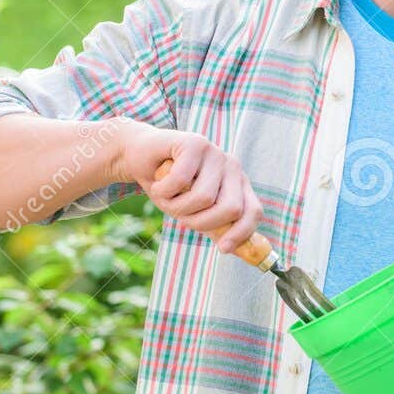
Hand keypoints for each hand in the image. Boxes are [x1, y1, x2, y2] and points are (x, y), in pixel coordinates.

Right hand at [108, 121, 263, 253]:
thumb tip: (237, 251)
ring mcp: (215, 153)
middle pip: (231, 208)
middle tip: (181, 217)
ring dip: (176, 207)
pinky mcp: (194, 142)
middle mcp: (232, 167)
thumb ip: (215, 226)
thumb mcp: (194, 212)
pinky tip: (158, 183)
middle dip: (201, 222)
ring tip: (166, 197)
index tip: (222, 248)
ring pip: (203, 198)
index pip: (253, 211)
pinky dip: (163, 191)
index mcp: (238, 184)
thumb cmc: (170, 189)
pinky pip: (181, 181)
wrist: (140, 157)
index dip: (241, 233)